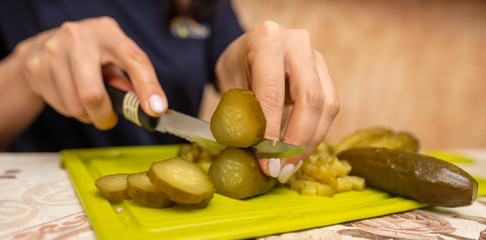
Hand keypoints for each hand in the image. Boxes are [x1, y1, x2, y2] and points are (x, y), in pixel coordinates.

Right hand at [12, 16, 166, 129]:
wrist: (45, 47)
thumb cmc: (91, 57)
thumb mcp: (114, 61)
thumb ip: (130, 82)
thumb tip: (148, 107)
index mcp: (108, 33)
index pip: (134, 59)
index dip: (148, 87)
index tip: (156, 110)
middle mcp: (79, 37)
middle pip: (93, 94)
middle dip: (104, 116)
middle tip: (108, 120)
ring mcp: (53, 51)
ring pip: (76, 106)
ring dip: (87, 114)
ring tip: (88, 101)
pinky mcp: (36, 67)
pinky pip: (61, 107)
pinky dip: (71, 110)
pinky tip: (70, 94)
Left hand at [216, 21, 338, 181]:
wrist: (250, 48)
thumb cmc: (238, 65)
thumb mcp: (229, 83)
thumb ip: (240, 112)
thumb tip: (251, 154)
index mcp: (266, 40)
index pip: (272, 94)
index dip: (271, 133)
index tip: (266, 163)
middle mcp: (296, 43)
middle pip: (309, 99)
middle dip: (296, 143)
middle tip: (281, 170)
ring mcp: (316, 56)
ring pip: (327, 105)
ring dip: (310, 143)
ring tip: (289, 167)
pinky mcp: (326, 71)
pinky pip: (330, 107)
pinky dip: (316, 134)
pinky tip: (300, 152)